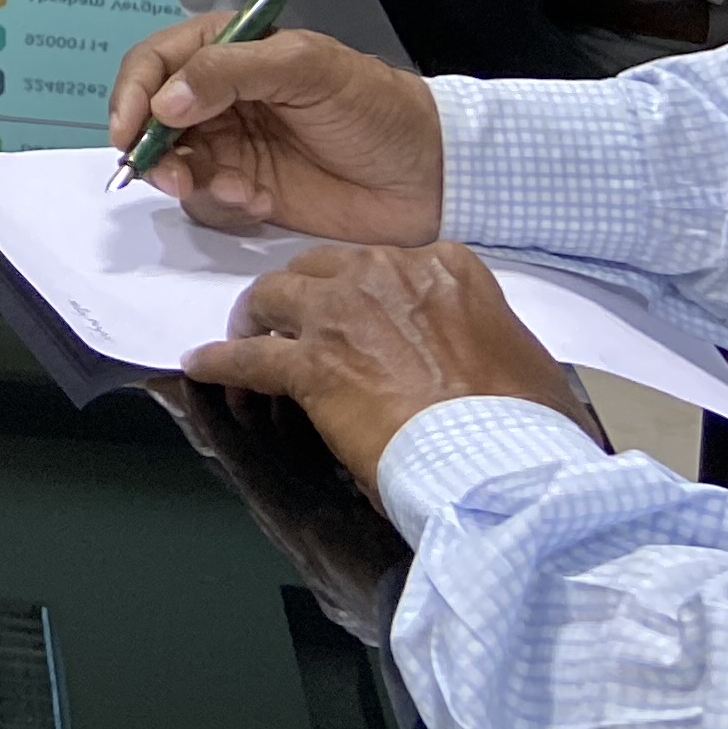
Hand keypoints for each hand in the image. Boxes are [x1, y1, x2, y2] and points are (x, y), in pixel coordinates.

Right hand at [106, 22, 442, 242]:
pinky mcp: (247, 190)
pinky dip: (222, 202)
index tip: (129, 132)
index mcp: (228, 49)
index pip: (155, 62)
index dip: (132, 94)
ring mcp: (232, 145)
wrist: (429, 174)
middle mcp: (219, 95)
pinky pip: (206, 199)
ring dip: (188, 178)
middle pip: (151, 118)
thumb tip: (163, 103)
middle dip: (153, 148)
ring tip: (236, 189)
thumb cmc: (372, 106)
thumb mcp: (305, 69)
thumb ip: (230, 72)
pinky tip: (258, 200)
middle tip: (172, 176)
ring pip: (173, 162)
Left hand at [183, 244, 594, 490]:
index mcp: (446, 268)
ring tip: (247, 338)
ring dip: (256, 318)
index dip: (362, 292)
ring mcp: (344, 314)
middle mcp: (388, 273)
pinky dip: (220, 362)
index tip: (356, 316)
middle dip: (303, 296)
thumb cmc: (523, 424)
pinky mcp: (311, 364)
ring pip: (274, 296)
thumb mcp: (522, 356)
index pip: (384, 264)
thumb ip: (482, 333)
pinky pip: (248, 357)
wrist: (501, 464)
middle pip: (321, 269)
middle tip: (292, 324)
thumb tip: (477, 354)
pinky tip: (203, 367)